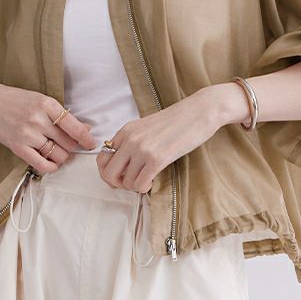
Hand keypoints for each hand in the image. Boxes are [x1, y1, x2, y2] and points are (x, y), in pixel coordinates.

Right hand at [0, 83, 96, 173]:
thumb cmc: (20, 101)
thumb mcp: (43, 101)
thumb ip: (62, 115)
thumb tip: (86, 129)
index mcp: (46, 104)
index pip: (73, 126)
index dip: (86, 138)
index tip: (91, 143)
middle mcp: (37, 119)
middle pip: (68, 142)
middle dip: (73, 146)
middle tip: (70, 145)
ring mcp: (27, 134)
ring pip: (58, 155)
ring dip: (63, 156)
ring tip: (59, 151)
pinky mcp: (18, 148)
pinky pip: (42, 165)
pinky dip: (52, 166)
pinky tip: (52, 162)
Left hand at [96, 88, 218, 192]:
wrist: (199, 111)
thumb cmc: (176, 121)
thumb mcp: (146, 127)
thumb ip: (131, 141)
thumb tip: (122, 164)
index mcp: (126, 131)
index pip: (102, 158)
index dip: (108, 172)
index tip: (120, 175)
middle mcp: (130, 139)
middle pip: (108, 173)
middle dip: (117, 184)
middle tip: (131, 182)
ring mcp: (142, 149)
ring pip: (125, 182)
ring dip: (135, 186)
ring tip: (146, 179)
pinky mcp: (157, 159)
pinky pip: (140, 184)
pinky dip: (144, 188)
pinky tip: (152, 181)